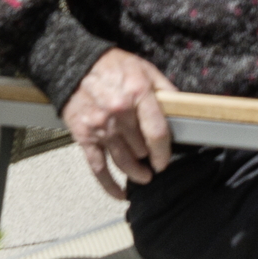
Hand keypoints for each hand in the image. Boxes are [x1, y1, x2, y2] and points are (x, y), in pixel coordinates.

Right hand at [63, 48, 175, 199]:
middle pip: (141, 149)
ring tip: (144, 176)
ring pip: (123, 161)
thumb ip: (165, 89)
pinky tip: (120, 194)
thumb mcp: (145, 69)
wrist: (74, 65)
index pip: (157, 132)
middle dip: (149, 156)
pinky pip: (98, 167)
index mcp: (137, 95)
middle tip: (153, 159)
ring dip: (136, 173)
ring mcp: (100, 127)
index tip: (165, 160)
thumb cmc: (112, 66)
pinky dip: (109, 185)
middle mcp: (119, 113)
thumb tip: (183, 108)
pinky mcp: (85, 137)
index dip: (164, 151)